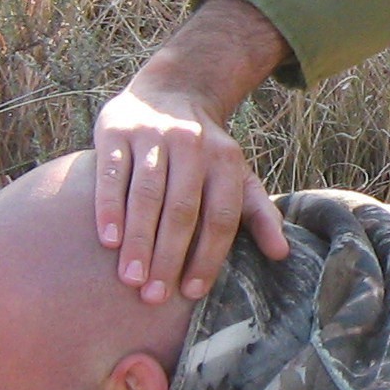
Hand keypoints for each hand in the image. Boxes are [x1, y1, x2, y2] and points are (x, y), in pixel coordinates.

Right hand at [94, 0, 292, 303]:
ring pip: (146, 195)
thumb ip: (258, 213)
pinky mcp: (117, 131)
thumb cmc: (205, 153)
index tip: (191, 293)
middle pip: (182, 210)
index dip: (207, 256)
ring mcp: (153, 137)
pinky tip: (108, 240)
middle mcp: (192, 147)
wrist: (170, 92)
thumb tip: (281, 254)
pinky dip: (110, 207)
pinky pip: (113, 173)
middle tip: (154, 297)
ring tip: (130, 279)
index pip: (220, 217)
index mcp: (226, 161)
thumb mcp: (237, 176)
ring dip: (139, 240)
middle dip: (169, 257)